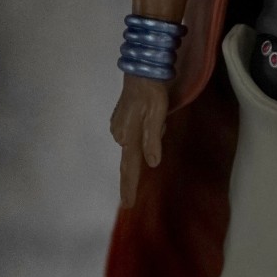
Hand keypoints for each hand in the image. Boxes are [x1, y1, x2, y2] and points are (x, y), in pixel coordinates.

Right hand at [111, 74, 170, 208]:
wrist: (140, 71)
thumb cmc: (152, 92)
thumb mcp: (158, 113)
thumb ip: (153, 139)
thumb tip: (152, 163)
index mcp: (129, 136)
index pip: (129, 168)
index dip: (129, 187)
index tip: (127, 205)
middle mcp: (119, 135)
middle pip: (136, 154)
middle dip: (150, 145)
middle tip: (159, 122)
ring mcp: (117, 128)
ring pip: (136, 143)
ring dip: (148, 136)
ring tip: (156, 116)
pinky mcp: (118, 122)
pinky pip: (133, 135)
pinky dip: (142, 130)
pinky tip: (148, 115)